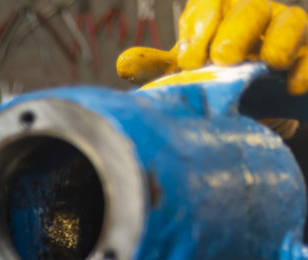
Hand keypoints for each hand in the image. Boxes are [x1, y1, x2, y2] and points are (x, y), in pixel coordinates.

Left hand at [117, 0, 307, 93]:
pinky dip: (306, 67)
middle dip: (238, 31)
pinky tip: (293, 84)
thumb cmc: (210, 70)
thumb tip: (124, 63)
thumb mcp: (184, 66)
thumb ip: (158, 65)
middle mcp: (254, 14)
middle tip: (224, 57)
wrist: (248, 95)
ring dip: (281, 40)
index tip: (189, 56)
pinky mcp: (305, 55)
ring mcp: (285, 31)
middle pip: (251, 10)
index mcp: (219, 11)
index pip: (212, 2)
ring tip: (270, 62)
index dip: (202, 22)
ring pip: (291, 21)